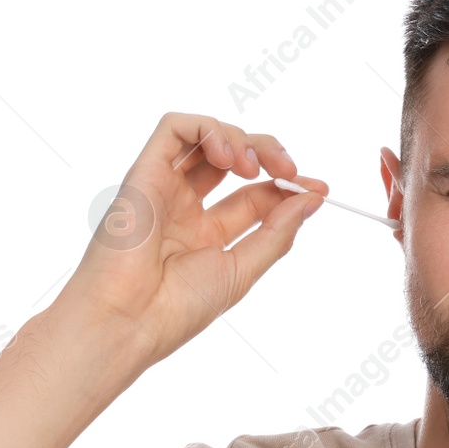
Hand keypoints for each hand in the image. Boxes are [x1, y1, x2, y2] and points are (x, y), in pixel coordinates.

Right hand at [63, 112, 328, 365]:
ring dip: (241, 139)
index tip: (318, 190)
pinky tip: (227, 157)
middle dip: (269, 153)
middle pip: (234, 159)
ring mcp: (164, 188)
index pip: (255, 195)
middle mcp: (185, 208)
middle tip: (290, 169)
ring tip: (254, 166)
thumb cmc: (176, 307)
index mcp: (206, 235)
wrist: (130, 319)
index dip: (289, 187)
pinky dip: (208, 130)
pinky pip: (174, 128)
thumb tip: (312, 199)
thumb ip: (277, 233)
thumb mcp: (242, 270)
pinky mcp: (144, 172)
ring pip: (206, 136)